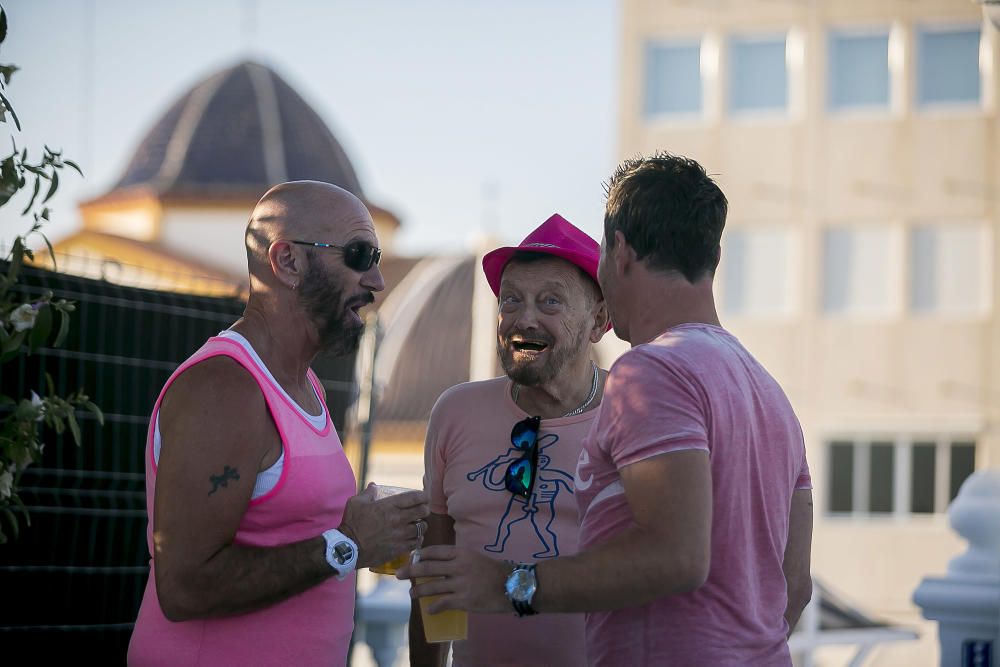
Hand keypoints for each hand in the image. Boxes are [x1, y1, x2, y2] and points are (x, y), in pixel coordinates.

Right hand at [339, 483, 429, 568]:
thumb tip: (373, 486)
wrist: (348, 549)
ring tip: (418, 525)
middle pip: (422, 511)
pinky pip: (416, 543)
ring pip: (421, 528)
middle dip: (425, 509)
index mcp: (389, 506)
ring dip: (422, 525)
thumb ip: (367, 493)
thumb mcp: (356, 503)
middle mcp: (398, 519)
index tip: (425, 497)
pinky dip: (418, 539)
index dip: (423, 496)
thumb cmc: (351, 524)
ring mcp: (400, 535)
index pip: (414, 497)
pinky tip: (415, 538)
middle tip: (423, 510)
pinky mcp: (399, 548)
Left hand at [396, 545, 510, 613]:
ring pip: (432, 587)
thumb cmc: (494, 571)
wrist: (512, 585)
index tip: (411, 558)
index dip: (420, 555)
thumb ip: (458, 559)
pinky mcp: (464, 600)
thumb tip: (440, 564)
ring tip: (411, 594)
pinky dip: (434, 607)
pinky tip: (429, 610)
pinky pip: (443, 603)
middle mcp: (459, 566)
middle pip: (428, 568)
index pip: (434, 551)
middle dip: (410, 571)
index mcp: (461, 553)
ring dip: (418, 591)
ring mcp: (461, 584)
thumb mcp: (475, 557)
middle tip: (398, 574)